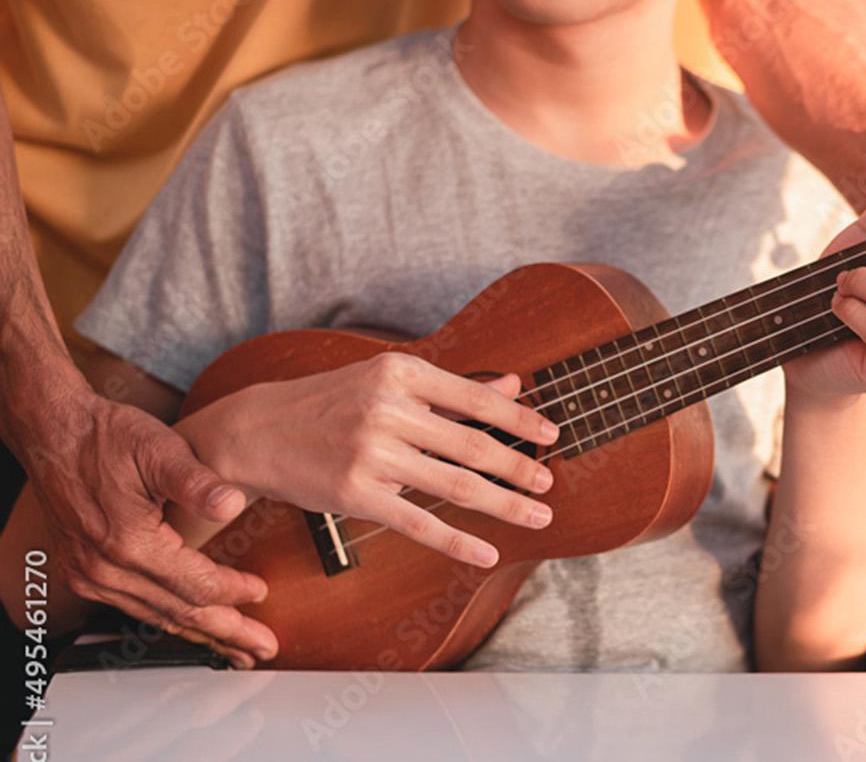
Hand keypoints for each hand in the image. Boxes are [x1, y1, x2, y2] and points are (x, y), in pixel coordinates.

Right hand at [27, 393, 274, 666]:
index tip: (262, 592)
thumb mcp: (159, 448)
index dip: (233, 591)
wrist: (55, 433)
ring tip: (234, 649)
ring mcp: (91, 575)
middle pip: (180, 612)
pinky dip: (169, 618)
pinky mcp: (86, 572)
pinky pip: (135, 607)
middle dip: (226, 633)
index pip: (196, 583)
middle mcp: (105, 568)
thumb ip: (198, 480)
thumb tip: (233, 504)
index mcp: (128, 542)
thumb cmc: (106, 436)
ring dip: (200, 633)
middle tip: (261, 649)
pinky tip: (191, 625)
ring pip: (157, 616)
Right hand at [177, 352, 557, 569]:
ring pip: (455, 485)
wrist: (256, 430)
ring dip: (504, 504)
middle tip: (548, 483)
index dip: (519, 420)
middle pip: (472, 445)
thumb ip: (450, 388)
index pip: (475, 399)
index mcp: (400, 373)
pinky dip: (458, 541)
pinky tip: (488, 552)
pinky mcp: (354, 494)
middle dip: (519, 468)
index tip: (550, 434)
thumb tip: (514, 385)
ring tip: (537, 514)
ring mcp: (370, 454)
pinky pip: (418, 523)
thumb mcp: (387, 380)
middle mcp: (387, 410)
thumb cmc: (331, 403)